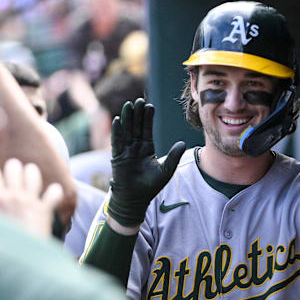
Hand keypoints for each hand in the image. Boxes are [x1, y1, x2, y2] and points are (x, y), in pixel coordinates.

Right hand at [0, 158, 63, 236]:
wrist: (18, 262)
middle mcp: (12, 196)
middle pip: (13, 166)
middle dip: (14, 168)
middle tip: (14, 176)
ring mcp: (30, 201)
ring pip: (33, 173)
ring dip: (32, 174)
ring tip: (31, 179)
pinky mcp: (44, 210)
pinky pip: (54, 192)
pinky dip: (55, 193)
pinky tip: (52, 195)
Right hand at [108, 98, 185, 226]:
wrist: (135, 199)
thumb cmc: (150, 186)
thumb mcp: (165, 170)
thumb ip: (173, 156)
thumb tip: (183, 143)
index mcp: (147, 148)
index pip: (147, 129)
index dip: (148, 118)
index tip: (150, 106)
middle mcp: (135, 147)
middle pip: (136, 126)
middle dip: (137, 114)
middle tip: (139, 100)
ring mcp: (125, 151)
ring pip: (126, 130)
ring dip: (127, 118)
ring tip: (129, 105)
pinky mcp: (117, 157)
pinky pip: (117, 141)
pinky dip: (117, 131)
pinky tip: (118, 119)